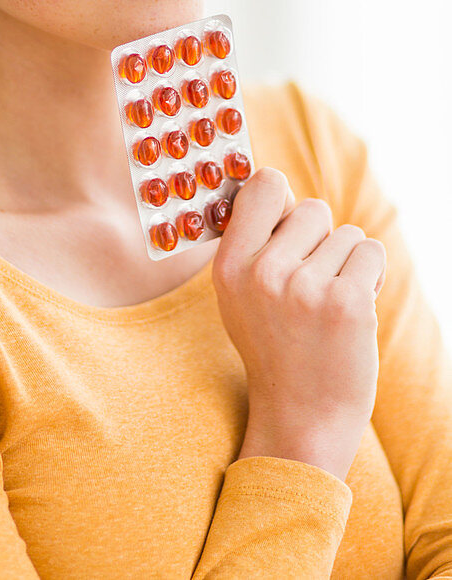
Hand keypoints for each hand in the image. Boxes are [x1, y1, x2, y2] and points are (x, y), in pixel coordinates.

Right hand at [212, 168, 386, 477]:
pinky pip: (370, 252)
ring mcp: (304, 287)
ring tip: (329, 305)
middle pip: (313, 208)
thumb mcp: (238, 295)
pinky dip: (371, 277)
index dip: (283, 199)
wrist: (301, 417)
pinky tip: (353, 310)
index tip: (287, 222)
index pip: (265, 184)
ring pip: (347, 234)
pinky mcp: (346, 302)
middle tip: (311, 284)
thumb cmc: (274, 347)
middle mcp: (262, 271)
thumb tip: (271, 183)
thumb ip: (250, 242)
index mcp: (229, 264)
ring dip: (347, 264)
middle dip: (321, 240)